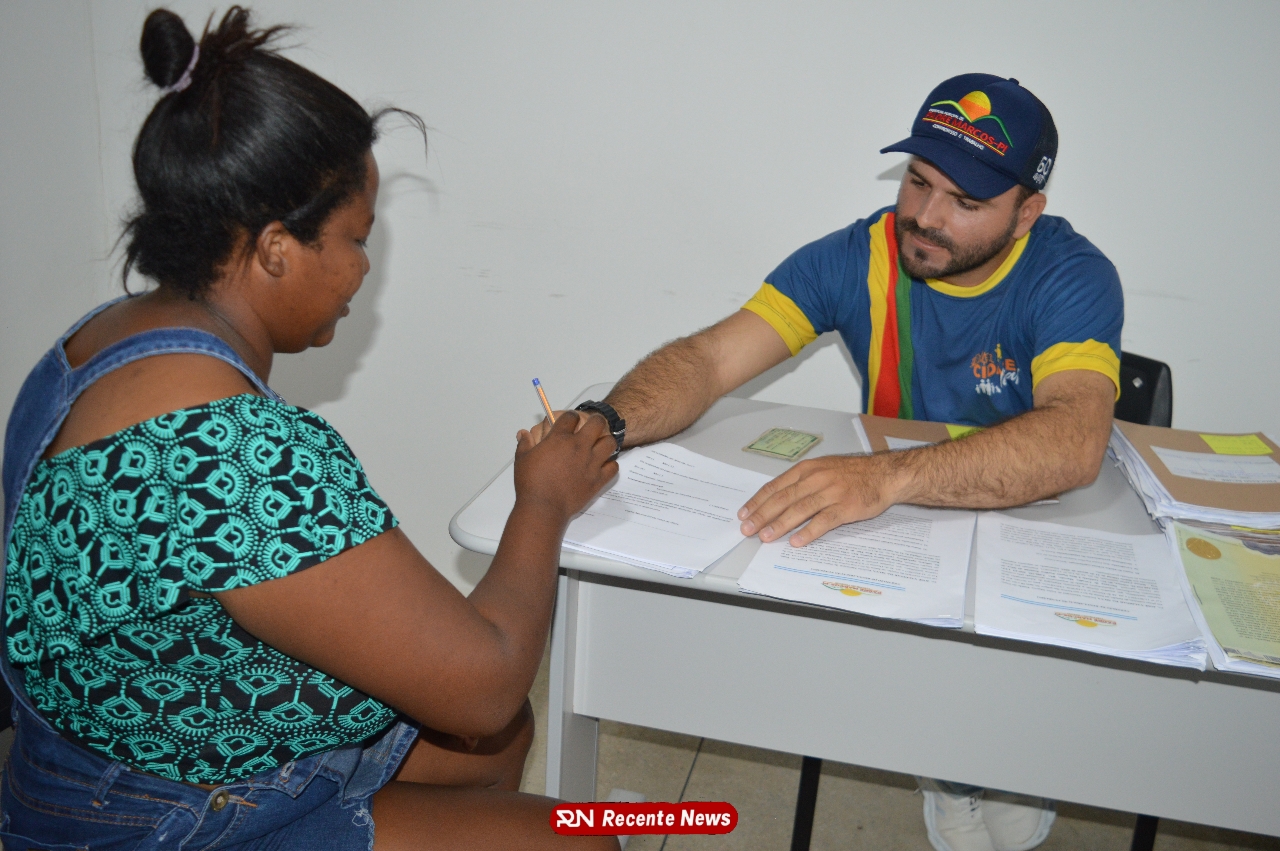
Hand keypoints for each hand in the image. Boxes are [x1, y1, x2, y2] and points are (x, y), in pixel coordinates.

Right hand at [514, 411, 617, 521]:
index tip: (570, 421)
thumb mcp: (522, 459)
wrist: (543, 507)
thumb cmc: (531, 483)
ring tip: (599, 446)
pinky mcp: (598, 479)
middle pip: (597, 423)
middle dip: (596, 421)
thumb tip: (522, 434)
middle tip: (592, 426)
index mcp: (560, 439)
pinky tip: (602, 466)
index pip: (571, 417)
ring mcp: (591, 463)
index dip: (571, 417)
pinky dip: (610, 465)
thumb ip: (524, 443)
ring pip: (610, 443)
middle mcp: (578, 447)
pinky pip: (613, 467)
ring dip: (606, 442)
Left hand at [737, 454, 903, 545]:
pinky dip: (808, 532)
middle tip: (747, 529)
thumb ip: (801, 482)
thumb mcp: (823, 469)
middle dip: (762, 515)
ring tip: (765, 536)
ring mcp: (831, 493)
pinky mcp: (845, 507)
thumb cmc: (852, 474)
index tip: (744, 513)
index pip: (775, 486)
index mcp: (807, 469)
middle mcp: (816, 479)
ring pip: (799, 510)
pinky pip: (823, 521)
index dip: (758, 501)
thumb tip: (777, 500)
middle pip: (783, 499)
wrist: (884, 474)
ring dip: (779, 524)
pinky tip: (796, 541)